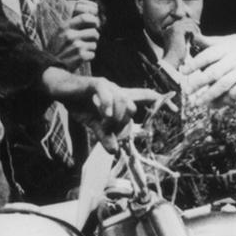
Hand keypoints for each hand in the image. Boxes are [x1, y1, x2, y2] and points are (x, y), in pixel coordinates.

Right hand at [42, 68, 161, 151]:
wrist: (60, 89)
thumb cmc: (80, 104)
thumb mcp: (94, 125)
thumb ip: (105, 136)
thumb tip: (115, 152)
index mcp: (120, 99)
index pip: (146, 96)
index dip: (161, 101)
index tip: (175, 110)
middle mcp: (118, 91)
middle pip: (133, 107)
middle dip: (124, 123)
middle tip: (108, 129)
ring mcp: (108, 86)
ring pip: (123, 102)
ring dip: (115, 118)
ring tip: (103, 123)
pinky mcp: (95, 83)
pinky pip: (106, 92)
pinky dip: (108, 105)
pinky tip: (105, 114)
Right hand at [48, 1, 100, 70]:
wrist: (49, 68)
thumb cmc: (56, 49)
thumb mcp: (60, 33)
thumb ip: (73, 25)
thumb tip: (95, 20)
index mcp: (64, 27)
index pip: (85, 17)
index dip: (93, 20)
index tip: (95, 24)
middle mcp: (70, 35)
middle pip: (94, 32)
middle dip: (93, 38)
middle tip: (87, 41)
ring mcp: (76, 46)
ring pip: (94, 44)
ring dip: (90, 48)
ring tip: (80, 51)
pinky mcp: (80, 56)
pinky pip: (92, 54)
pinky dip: (88, 57)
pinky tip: (79, 58)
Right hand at [160, 18, 200, 67]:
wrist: (171, 61)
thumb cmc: (176, 56)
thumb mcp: (181, 44)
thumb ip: (184, 37)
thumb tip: (191, 32)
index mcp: (168, 30)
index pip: (181, 22)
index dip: (190, 24)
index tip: (197, 29)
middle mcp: (169, 28)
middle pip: (185, 20)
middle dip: (193, 24)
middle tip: (199, 31)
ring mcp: (173, 28)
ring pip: (188, 23)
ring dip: (195, 29)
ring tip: (197, 37)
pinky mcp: (178, 30)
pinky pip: (189, 27)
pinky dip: (194, 33)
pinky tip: (194, 41)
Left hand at [180, 34, 235, 104]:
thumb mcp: (230, 40)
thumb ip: (212, 41)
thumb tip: (194, 37)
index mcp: (227, 48)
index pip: (208, 56)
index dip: (195, 64)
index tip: (183, 71)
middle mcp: (234, 60)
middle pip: (214, 72)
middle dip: (198, 83)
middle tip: (186, 90)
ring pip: (224, 85)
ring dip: (209, 95)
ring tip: (197, 103)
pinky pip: (235, 94)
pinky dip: (224, 101)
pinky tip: (213, 105)